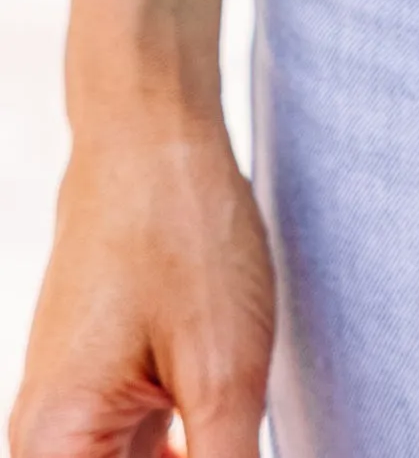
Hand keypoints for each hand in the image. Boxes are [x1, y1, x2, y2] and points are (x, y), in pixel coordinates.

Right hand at [9, 118, 273, 457]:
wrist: (152, 130)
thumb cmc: (181, 232)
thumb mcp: (223, 372)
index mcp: (52, 450)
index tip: (219, 445)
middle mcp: (47, 444)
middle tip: (232, 430)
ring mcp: (75, 420)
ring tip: (235, 423)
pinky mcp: (106, 394)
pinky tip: (233, 432)